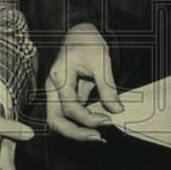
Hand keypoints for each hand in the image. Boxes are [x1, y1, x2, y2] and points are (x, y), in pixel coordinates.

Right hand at [45, 22, 122, 141]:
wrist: (81, 32)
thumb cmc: (88, 41)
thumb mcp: (101, 60)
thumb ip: (107, 86)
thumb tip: (117, 110)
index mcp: (59, 76)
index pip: (70, 107)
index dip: (88, 118)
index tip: (108, 120)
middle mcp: (53, 87)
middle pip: (55, 120)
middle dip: (75, 133)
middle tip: (98, 137)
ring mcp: (57, 93)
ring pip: (59, 121)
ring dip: (77, 131)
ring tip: (99, 136)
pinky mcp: (65, 96)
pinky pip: (69, 115)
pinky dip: (81, 123)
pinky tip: (98, 125)